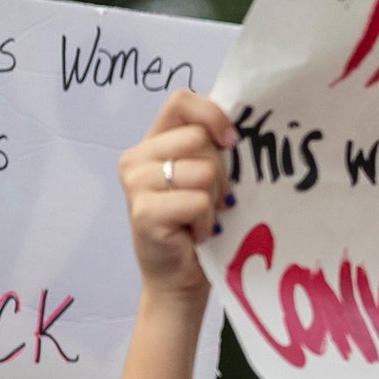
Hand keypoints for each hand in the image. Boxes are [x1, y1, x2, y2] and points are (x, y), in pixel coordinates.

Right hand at [118, 91, 237, 300]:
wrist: (179, 278)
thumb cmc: (197, 223)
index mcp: (153, 142)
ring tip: (200, 217)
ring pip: (203, 171)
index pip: (182, 100)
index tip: (231, 142)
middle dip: (220, 171)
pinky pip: (198, 202)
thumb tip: (242, 124)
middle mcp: (136, 158)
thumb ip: (212, 146)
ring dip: (213, 199)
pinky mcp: (143, 211)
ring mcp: (135, 184)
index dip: (213, 115)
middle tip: (211, 199)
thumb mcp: (207, 175)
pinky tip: (194, 234)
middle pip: (200, 138)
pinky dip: (206, 221)